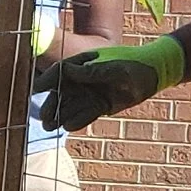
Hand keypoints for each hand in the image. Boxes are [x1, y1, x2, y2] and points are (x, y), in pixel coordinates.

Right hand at [34, 31, 188, 130]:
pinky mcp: (99, 105)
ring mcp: (91, 92)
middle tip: (44, 117)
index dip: (48, 80)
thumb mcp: (114, 68)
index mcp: (84, 64)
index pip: (61, 72)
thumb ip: (92, 72)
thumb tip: (67, 71)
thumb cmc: (133, 64)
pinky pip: (85, 114)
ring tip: (50, 126)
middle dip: (52, 104)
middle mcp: (84, 79)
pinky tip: (68, 126)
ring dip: (60, 115)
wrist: (153, 73)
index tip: (36, 89)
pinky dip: (77, 120)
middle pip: (62, 92)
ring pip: (71, 105)